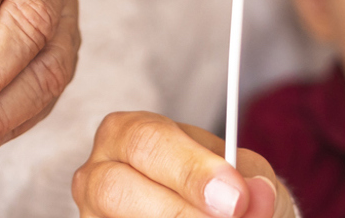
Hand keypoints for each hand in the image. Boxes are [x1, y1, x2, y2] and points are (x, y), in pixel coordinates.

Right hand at [73, 112, 292, 217]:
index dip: (191, 171)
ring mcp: (91, 214)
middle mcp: (97, 173)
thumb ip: (251, 181)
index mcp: (128, 133)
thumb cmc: (223, 193)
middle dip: (176, 211)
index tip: (235, 200)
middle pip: (115, 188)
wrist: (222, 216)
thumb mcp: (245, 179)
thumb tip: (253, 195)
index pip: (148, 142)